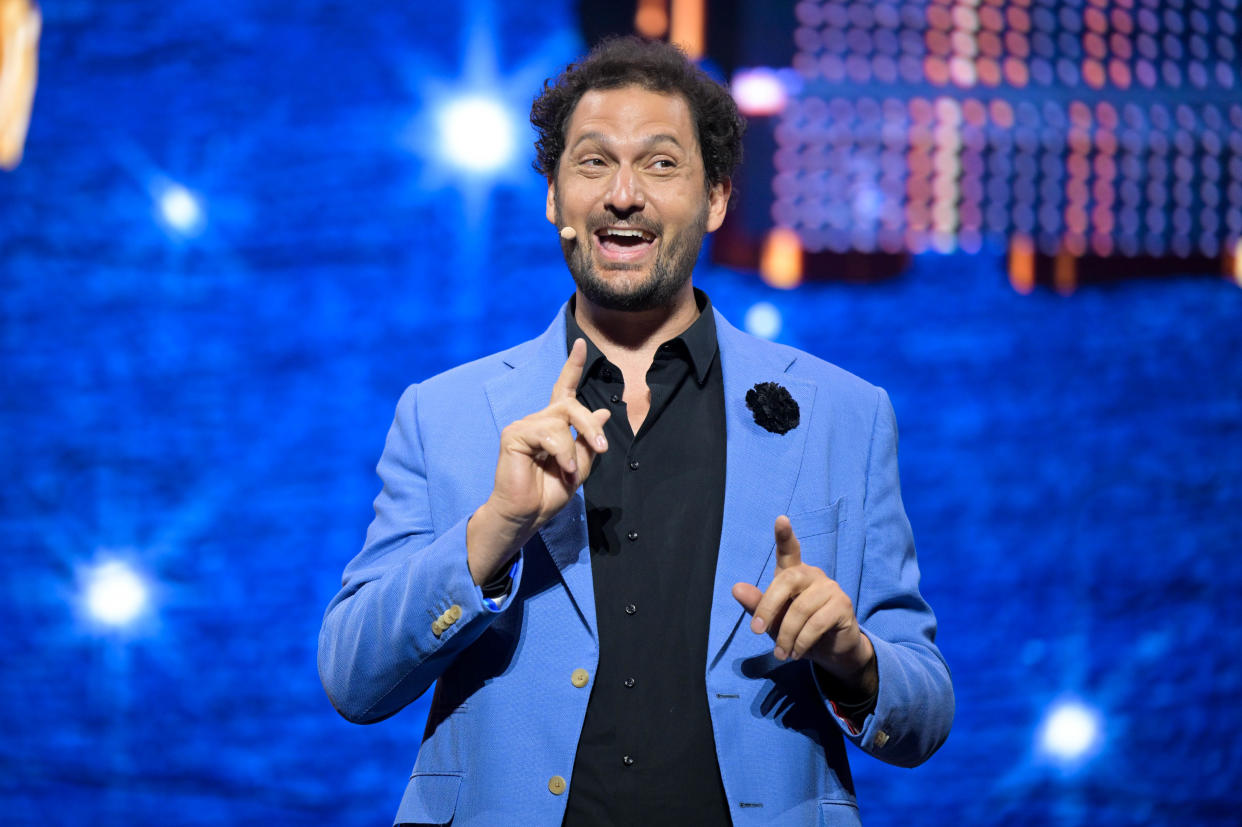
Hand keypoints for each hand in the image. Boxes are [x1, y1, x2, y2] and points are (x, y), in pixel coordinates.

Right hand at [467, 339, 610, 583]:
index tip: (581, 343)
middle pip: (570, 404)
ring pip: (562, 419)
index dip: (572, 366)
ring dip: (574, 449)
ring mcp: (524, 425)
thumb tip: (601, 414)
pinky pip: (548, 433)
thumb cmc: (549, 494)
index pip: (563, 390)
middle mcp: (537, 420)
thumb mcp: (579, 467)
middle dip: (588, 424)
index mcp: (553, 426)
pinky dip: (561, 452)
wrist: (527, 514)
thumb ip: (588, 441)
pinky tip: (560, 469)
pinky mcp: (514, 434)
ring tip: (570, 471)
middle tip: (602, 447)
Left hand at [732, 516, 875, 691]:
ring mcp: (830, 588)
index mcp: (794, 574)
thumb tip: (736, 588)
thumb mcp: (772, 621)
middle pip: (787, 580)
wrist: (831, 652)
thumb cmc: (798, 631)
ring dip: (786, 634)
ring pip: (801, 608)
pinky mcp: (843, 606)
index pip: (789, 550)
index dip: (784, 535)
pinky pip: (818, 623)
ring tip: (781, 652)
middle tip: (757, 630)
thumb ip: (756, 605)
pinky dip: (802, 641)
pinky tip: (797, 652)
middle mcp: (813, 575)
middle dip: (768, 606)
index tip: (781, 519)